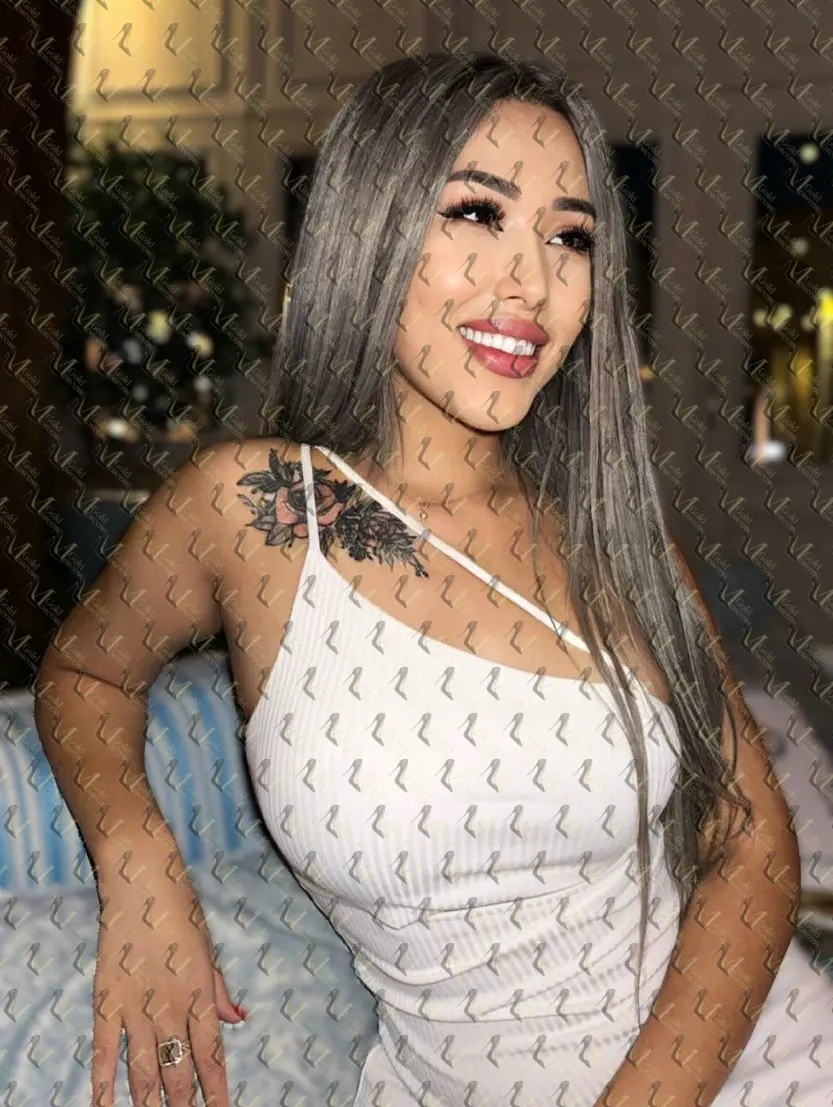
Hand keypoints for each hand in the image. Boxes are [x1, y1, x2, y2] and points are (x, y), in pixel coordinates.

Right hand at [90, 851, 245, 1106]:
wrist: (141, 878)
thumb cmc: (180, 906)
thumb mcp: (208, 945)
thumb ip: (219, 988)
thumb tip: (238, 1019)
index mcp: (200, 992)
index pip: (211, 1055)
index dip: (216, 1091)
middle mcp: (170, 1006)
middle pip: (178, 1071)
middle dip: (183, 1106)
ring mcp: (135, 1006)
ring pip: (143, 1070)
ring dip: (149, 1103)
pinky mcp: (105, 999)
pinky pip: (104, 1052)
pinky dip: (103, 1084)